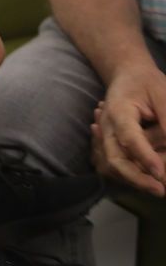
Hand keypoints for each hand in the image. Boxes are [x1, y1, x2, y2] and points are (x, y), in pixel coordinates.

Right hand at [90, 65, 165, 196]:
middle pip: (115, 158)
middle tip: (162, 190)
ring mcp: (105, 136)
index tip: (162, 176)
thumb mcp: (164, 95)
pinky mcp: (108, 143)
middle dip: (137, 179)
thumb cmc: (147, 82)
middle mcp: (106, 126)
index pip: (130, 138)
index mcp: (119, 110)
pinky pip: (115, 165)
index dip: (146, 158)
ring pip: (113, 166)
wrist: (128, 75)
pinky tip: (147, 178)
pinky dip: (130, 174)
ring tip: (158, 186)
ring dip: (135, 180)